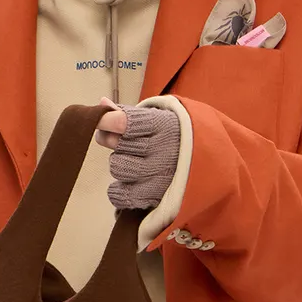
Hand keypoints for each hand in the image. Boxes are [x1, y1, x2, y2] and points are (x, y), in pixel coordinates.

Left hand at [96, 98, 180, 212]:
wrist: (201, 159)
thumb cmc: (167, 136)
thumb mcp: (153, 118)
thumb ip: (126, 113)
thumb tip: (102, 103)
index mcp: (163, 125)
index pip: (124, 122)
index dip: (106, 121)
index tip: (100, 121)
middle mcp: (163, 151)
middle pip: (117, 146)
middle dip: (115, 143)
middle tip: (124, 143)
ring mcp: (160, 176)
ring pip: (118, 168)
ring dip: (119, 164)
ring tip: (130, 162)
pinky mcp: (155, 197)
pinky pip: (121, 196)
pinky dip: (117, 190)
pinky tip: (126, 183)